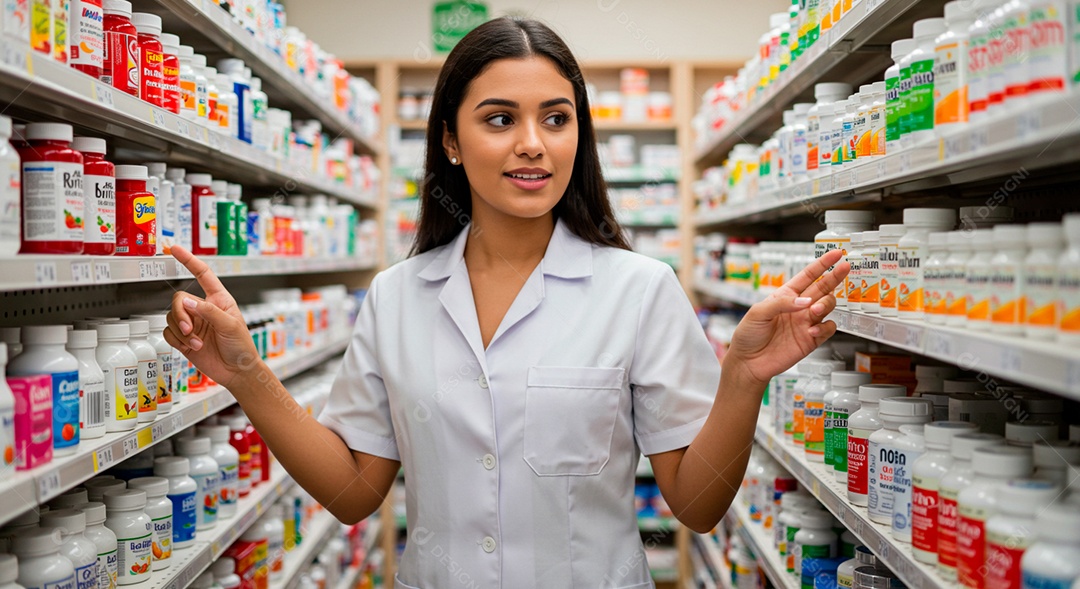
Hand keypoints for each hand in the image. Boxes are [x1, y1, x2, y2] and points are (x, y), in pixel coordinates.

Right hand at [164, 245, 259, 388]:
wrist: (237, 371)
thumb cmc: (241, 346)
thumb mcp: (230, 325)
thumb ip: (209, 312)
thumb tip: (187, 302)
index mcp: (219, 299)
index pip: (202, 274)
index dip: (189, 260)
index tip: (174, 249)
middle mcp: (203, 308)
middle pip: (179, 299)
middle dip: (180, 314)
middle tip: (191, 329)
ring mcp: (193, 323)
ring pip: (171, 316)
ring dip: (181, 331)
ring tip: (197, 343)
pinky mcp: (184, 339)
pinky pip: (168, 333)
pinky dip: (177, 340)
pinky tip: (191, 348)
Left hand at [724, 250, 848, 386]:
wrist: (748, 362)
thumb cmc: (749, 335)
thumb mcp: (758, 313)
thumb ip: (782, 304)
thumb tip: (805, 302)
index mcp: (785, 295)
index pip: (808, 276)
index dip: (822, 264)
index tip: (836, 254)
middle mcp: (799, 307)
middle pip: (823, 288)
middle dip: (835, 276)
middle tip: (845, 268)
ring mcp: (806, 323)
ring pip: (828, 306)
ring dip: (826, 305)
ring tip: (814, 311)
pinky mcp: (811, 340)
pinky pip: (827, 329)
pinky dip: (824, 329)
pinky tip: (812, 332)